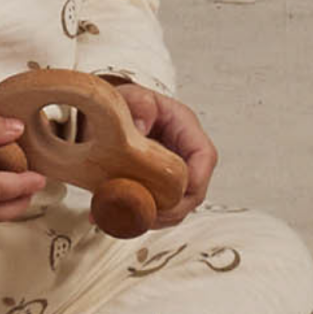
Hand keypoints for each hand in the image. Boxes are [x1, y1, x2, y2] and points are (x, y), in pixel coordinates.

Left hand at [107, 82, 217, 226]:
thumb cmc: (126, 104)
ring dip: (156, 217)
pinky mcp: (158, 188)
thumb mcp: (131, 96)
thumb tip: (140, 128)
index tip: (174, 193)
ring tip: (129, 217)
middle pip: (194, 190)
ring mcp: (173, 174)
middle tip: (146, 213)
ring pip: (177, 206)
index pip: (205, 157)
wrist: (107, 115)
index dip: (196, 179)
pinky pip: (158, 210)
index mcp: (185, 128)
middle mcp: (184, 154)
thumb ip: (138, 106)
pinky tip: (117, 216)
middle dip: (173, 207)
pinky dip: (141, 217)